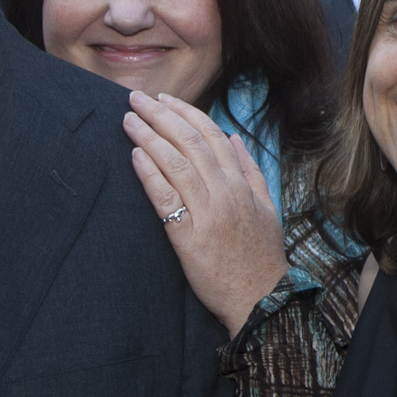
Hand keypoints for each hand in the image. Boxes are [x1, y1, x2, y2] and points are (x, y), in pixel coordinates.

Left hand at [125, 91, 291, 333]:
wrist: (261, 298)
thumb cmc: (261, 256)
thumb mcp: (267, 208)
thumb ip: (251, 171)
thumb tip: (235, 138)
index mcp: (242, 184)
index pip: (212, 135)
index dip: (186, 113)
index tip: (164, 100)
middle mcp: (226, 192)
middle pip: (190, 142)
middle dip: (160, 116)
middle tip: (136, 98)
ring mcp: (208, 213)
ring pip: (176, 163)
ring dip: (149, 137)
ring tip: (128, 120)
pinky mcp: (189, 237)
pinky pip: (166, 198)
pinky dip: (150, 173)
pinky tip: (134, 156)